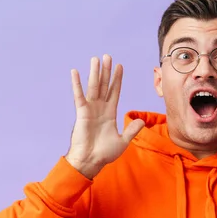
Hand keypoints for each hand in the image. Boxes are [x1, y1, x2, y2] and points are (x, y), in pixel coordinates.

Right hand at [65, 54, 144, 178]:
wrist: (91, 161)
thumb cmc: (105, 153)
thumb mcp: (123, 141)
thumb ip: (132, 130)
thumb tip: (141, 121)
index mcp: (110, 113)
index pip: (115, 92)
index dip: (117, 79)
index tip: (120, 67)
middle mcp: (100, 108)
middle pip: (105, 85)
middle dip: (107, 71)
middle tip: (108, 56)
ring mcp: (90, 109)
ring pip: (94, 87)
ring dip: (95, 73)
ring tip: (96, 59)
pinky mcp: (82, 113)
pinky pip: (79, 96)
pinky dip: (77, 84)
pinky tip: (75, 72)